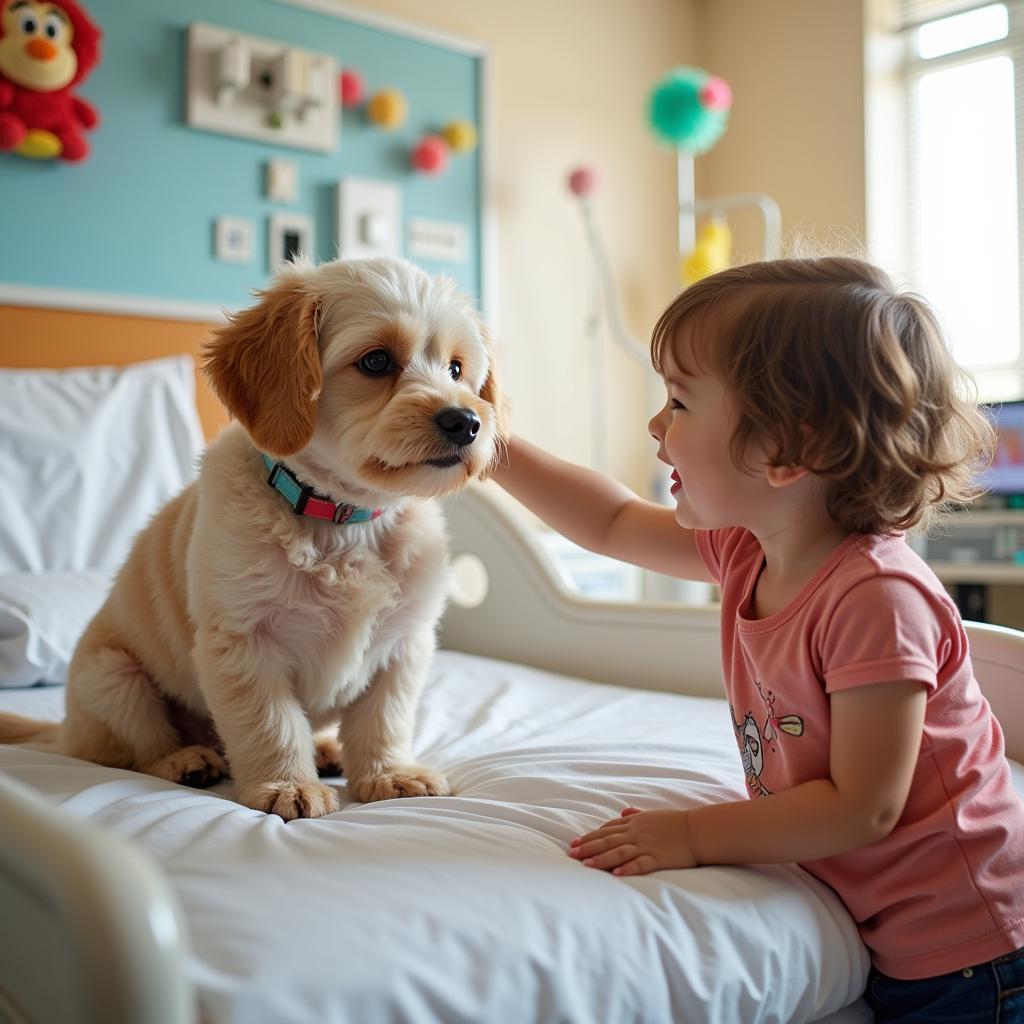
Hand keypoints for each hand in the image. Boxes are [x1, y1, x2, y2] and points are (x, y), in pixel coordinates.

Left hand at [568, 807, 697, 875]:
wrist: (698, 829)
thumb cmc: (677, 822)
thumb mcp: (654, 814)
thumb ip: (637, 814)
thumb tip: (623, 811)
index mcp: (635, 822)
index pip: (607, 829)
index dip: (590, 836)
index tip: (575, 842)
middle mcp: (637, 832)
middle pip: (608, 840)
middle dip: (588, 847)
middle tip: (571, 854)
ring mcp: (647, 845)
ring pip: (619, 851)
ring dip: (601, 858)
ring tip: (586, 865)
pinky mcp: (658, 857)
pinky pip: (640, 863)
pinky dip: (627, 869)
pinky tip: (615, 874)